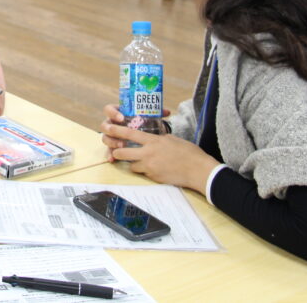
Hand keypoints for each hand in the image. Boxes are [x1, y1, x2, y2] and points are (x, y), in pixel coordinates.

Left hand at [99, 119, 216, 193]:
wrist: (198, 170)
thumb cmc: (189, 152)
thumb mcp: (172, 139)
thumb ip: (159, 139)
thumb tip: (152, 139)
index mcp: (153, 141)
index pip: (130, 134)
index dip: (117, 131)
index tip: (108, 128)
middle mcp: (148, 153)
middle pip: (123, 153)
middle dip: (117, 152)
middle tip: (117, 151)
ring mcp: (150, 167)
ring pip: (131, 166)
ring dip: (132, 164)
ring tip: (138, 162)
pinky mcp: (154, 177)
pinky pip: (143, 174)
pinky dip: (145, 171)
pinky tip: (154, 169)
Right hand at [100, 103, 170, 158]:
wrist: (143, 137)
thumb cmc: (143, 124)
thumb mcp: (148, 117)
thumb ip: (156, 113)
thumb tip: (167, 111)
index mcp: (117, 114)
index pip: (109, 110)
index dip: (112, 113)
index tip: (121, 118)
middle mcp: (112, 125)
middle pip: (104, 125)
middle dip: (110, 129)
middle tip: (117, 132)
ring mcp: (111, 137)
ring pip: (105, 138)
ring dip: (112, 142)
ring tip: (121, 146)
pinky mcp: (113, 148)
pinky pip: (109, 151)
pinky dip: (110, 155)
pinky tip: (112, 159)